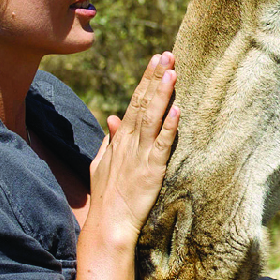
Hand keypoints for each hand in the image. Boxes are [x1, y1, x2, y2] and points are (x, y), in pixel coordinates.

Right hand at [87, 52, 178, 245]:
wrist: (108, 225)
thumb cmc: (107, 196)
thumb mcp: (101, 164)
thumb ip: (109, 140)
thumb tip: (111, 119)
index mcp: (120, 139)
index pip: (134, 101)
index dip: (146, 80)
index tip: (156, 60)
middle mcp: (130, 142)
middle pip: (143, 103)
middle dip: (155, 78)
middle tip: (167, 54)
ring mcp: (140, 155)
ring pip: (152, 118)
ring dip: (162, 95)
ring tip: (172, 72)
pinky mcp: (152, 171)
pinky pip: (163, 146)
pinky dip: (170, 128)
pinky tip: (177, 111)